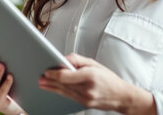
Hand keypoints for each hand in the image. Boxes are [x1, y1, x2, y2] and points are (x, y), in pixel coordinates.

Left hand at [39, 53, 155, 114]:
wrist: (122, 96)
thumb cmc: (109, 79)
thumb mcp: (94, 64)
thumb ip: (77, 60)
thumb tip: (63, 59)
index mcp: (90, 75)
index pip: (66, 75)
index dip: (54, 74)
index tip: (46, 71)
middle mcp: (87, 88)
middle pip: (63, 84)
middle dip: (50, 81)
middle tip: (40, 78)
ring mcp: (86, 98)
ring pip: (64, 92)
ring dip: (52, 87)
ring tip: (43, 84)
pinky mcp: (85, 103)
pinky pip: (69, 97)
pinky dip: (60, 92)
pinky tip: (53, 89)